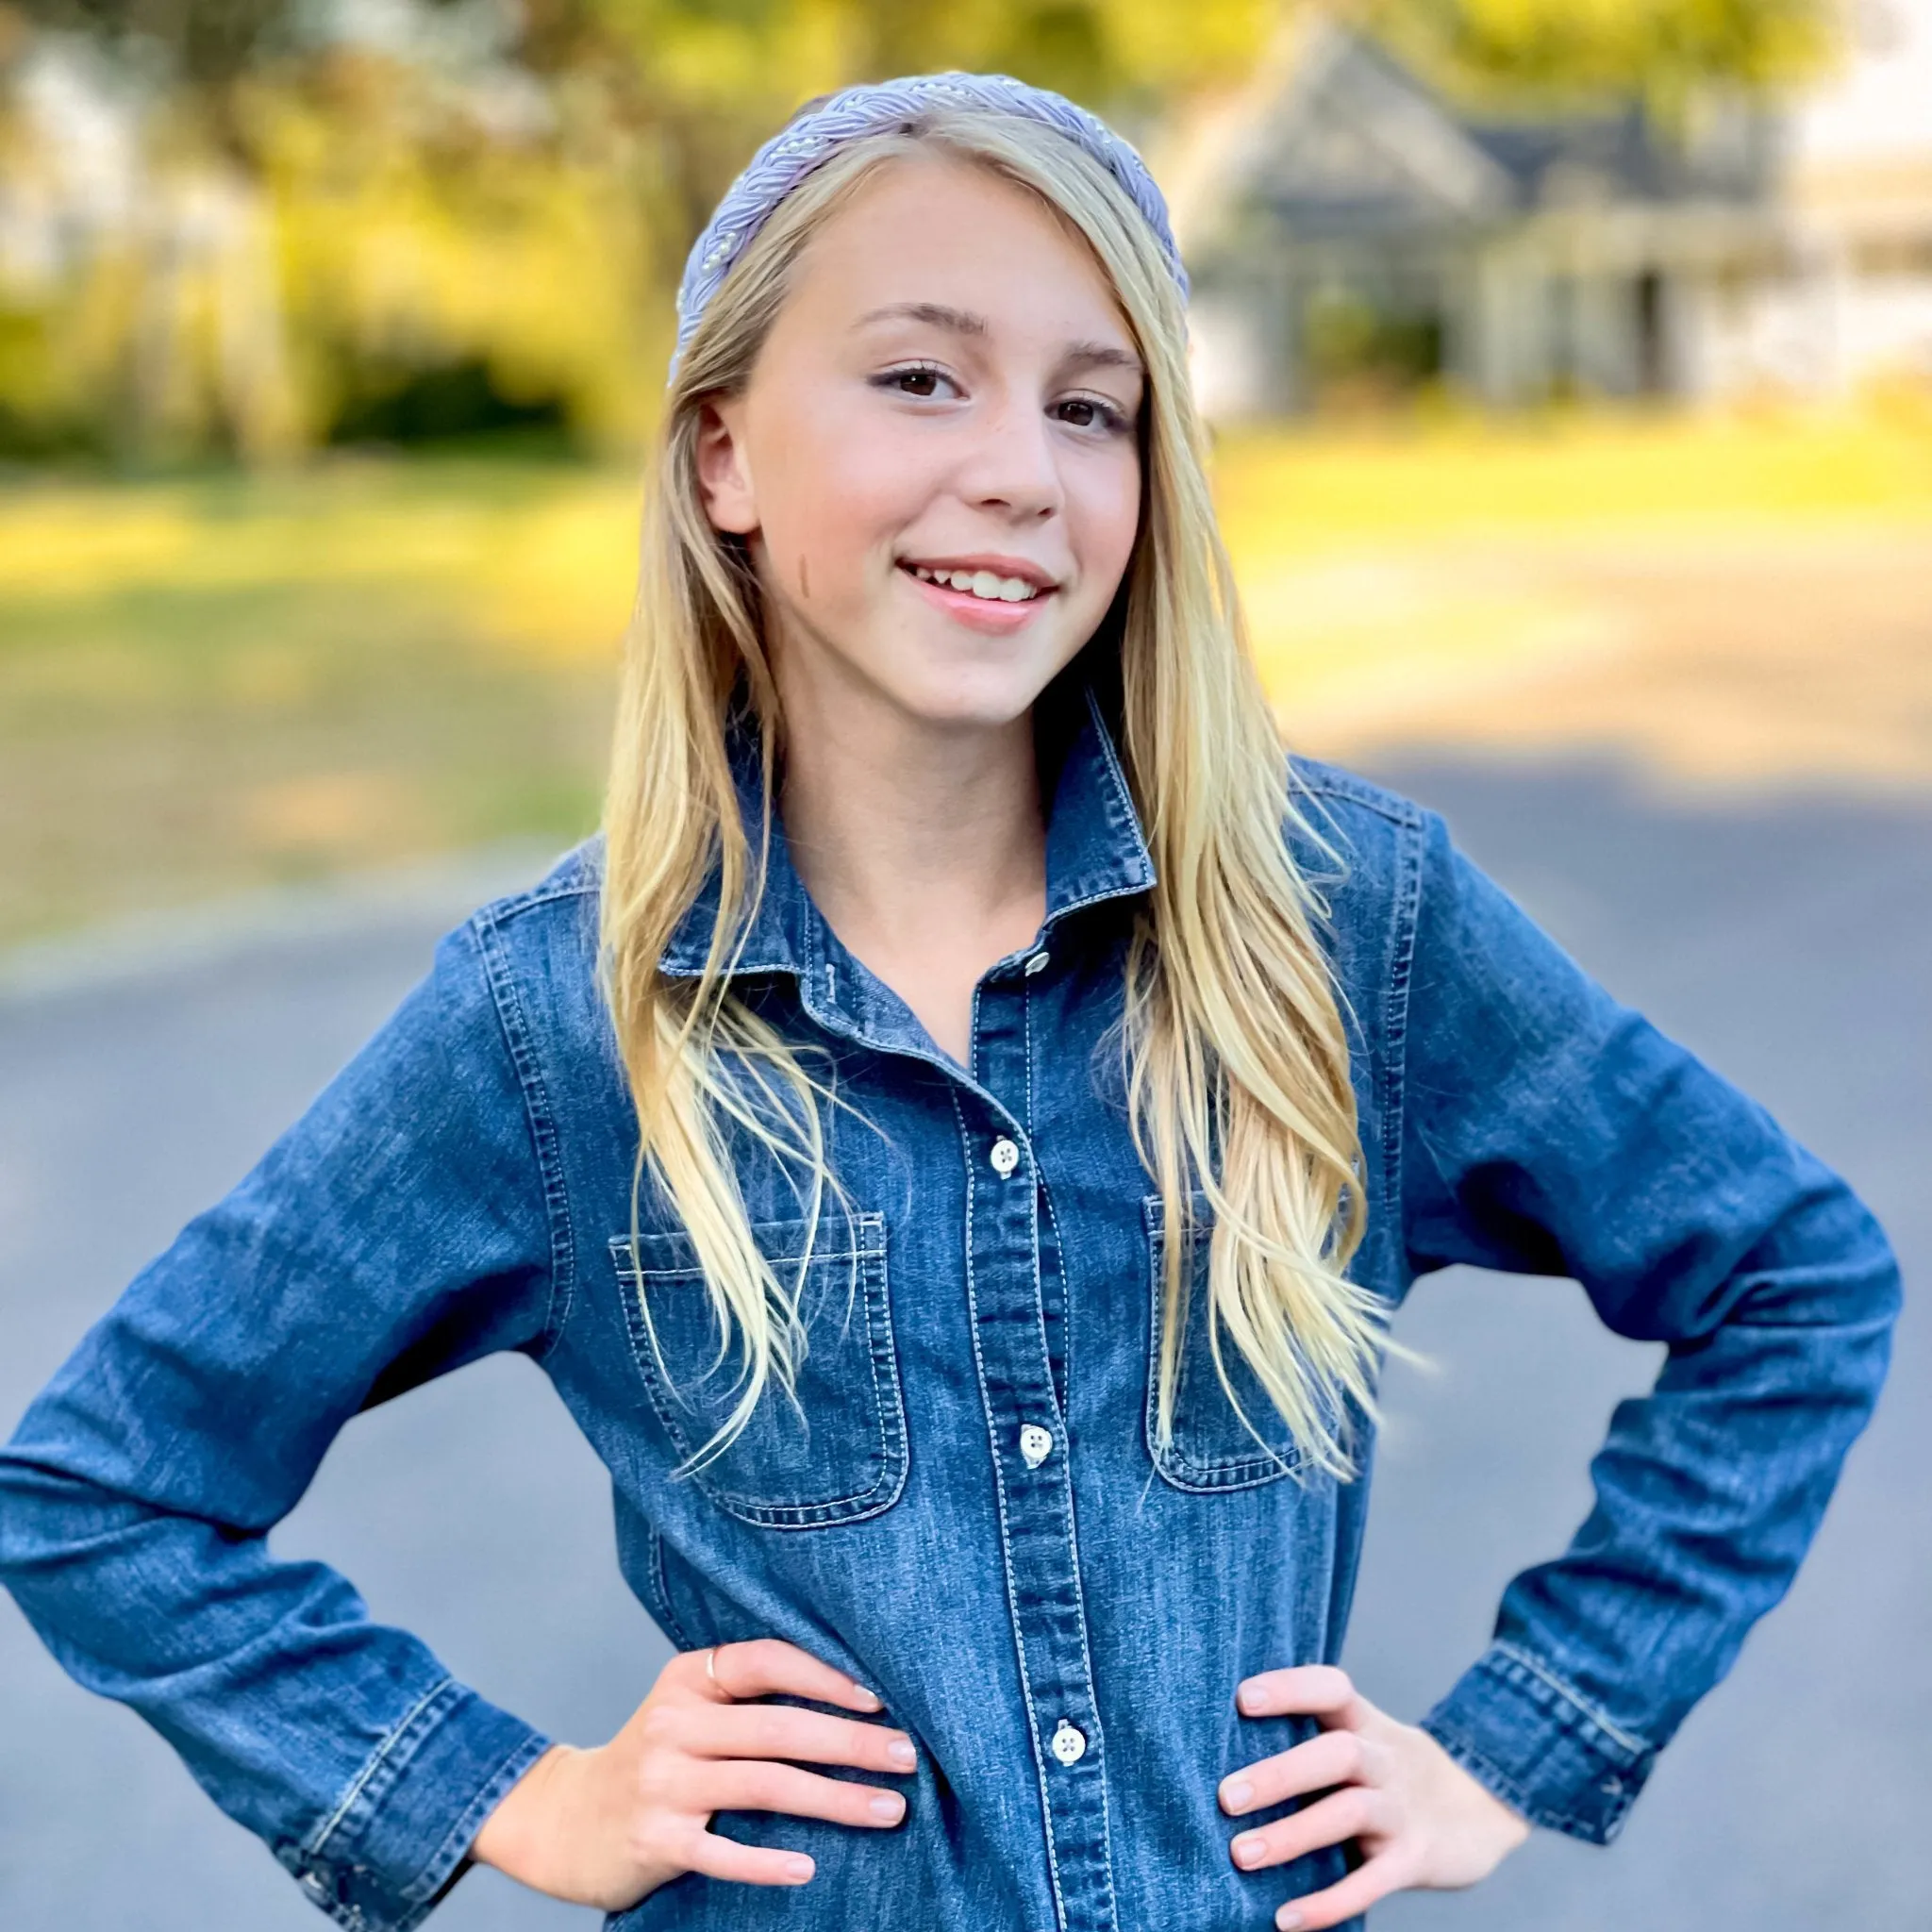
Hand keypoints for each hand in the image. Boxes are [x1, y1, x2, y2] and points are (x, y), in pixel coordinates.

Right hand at [469, 1638, 913, 1908]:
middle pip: (779, 1728)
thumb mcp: (690, 1709)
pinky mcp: (655, 1839)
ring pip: (765, 1785)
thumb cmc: (655, 1757)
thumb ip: (749, 1697)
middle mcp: (675, 1723)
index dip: (826, 1676)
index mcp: (689, 1678)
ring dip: (835, 1800)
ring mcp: (663, 1783)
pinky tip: (808, 1866)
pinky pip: (722, 1850)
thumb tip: (854, 1697)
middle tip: (907, 1757)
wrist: (564, 1818)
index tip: (878, 1700)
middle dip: (851, 1743)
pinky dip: (767, 1860)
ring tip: (890, 1810)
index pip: (767, 1661)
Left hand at [1221, 1664, 1529, 1929]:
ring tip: (1241, 1855)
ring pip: (1351, 1813)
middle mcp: (1387, 1760)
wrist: (1484, 1811)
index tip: (1241, 1699)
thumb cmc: (1391, 1772)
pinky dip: (1329, 1903)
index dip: (1291, 1689)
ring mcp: (1404, 1810)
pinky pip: (1373, 1882)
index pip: (1333, 1689)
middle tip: (1226, 1796)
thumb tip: (1219, 1747)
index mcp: (1368, 1724)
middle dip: (1282, 1773)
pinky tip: (1286, 1920)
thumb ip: (1313, 1738)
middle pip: (1339, 1753)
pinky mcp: (1416, 1860)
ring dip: (1294, 1835)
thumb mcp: (1367, 1740)